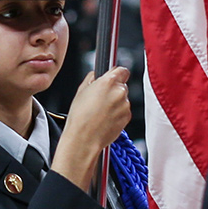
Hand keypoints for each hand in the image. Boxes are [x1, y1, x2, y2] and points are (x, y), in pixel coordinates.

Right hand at [53, 67, 132, 187]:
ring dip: (115, 103)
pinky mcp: (127, 117)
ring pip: (123, 100)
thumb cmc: (80, 117)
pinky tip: (105, 119)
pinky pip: (124, 112)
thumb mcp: (81, 90)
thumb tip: (96, 75)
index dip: (116, 74)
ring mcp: (125, 105)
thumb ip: (92, 78)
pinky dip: (117, 114)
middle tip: (101, 99)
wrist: (84, 138)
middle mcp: (120, 92)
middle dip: (113, 90)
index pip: (122, 70)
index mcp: (109, 82)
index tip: (112, 78)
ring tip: (101, 112)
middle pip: (122, 86)